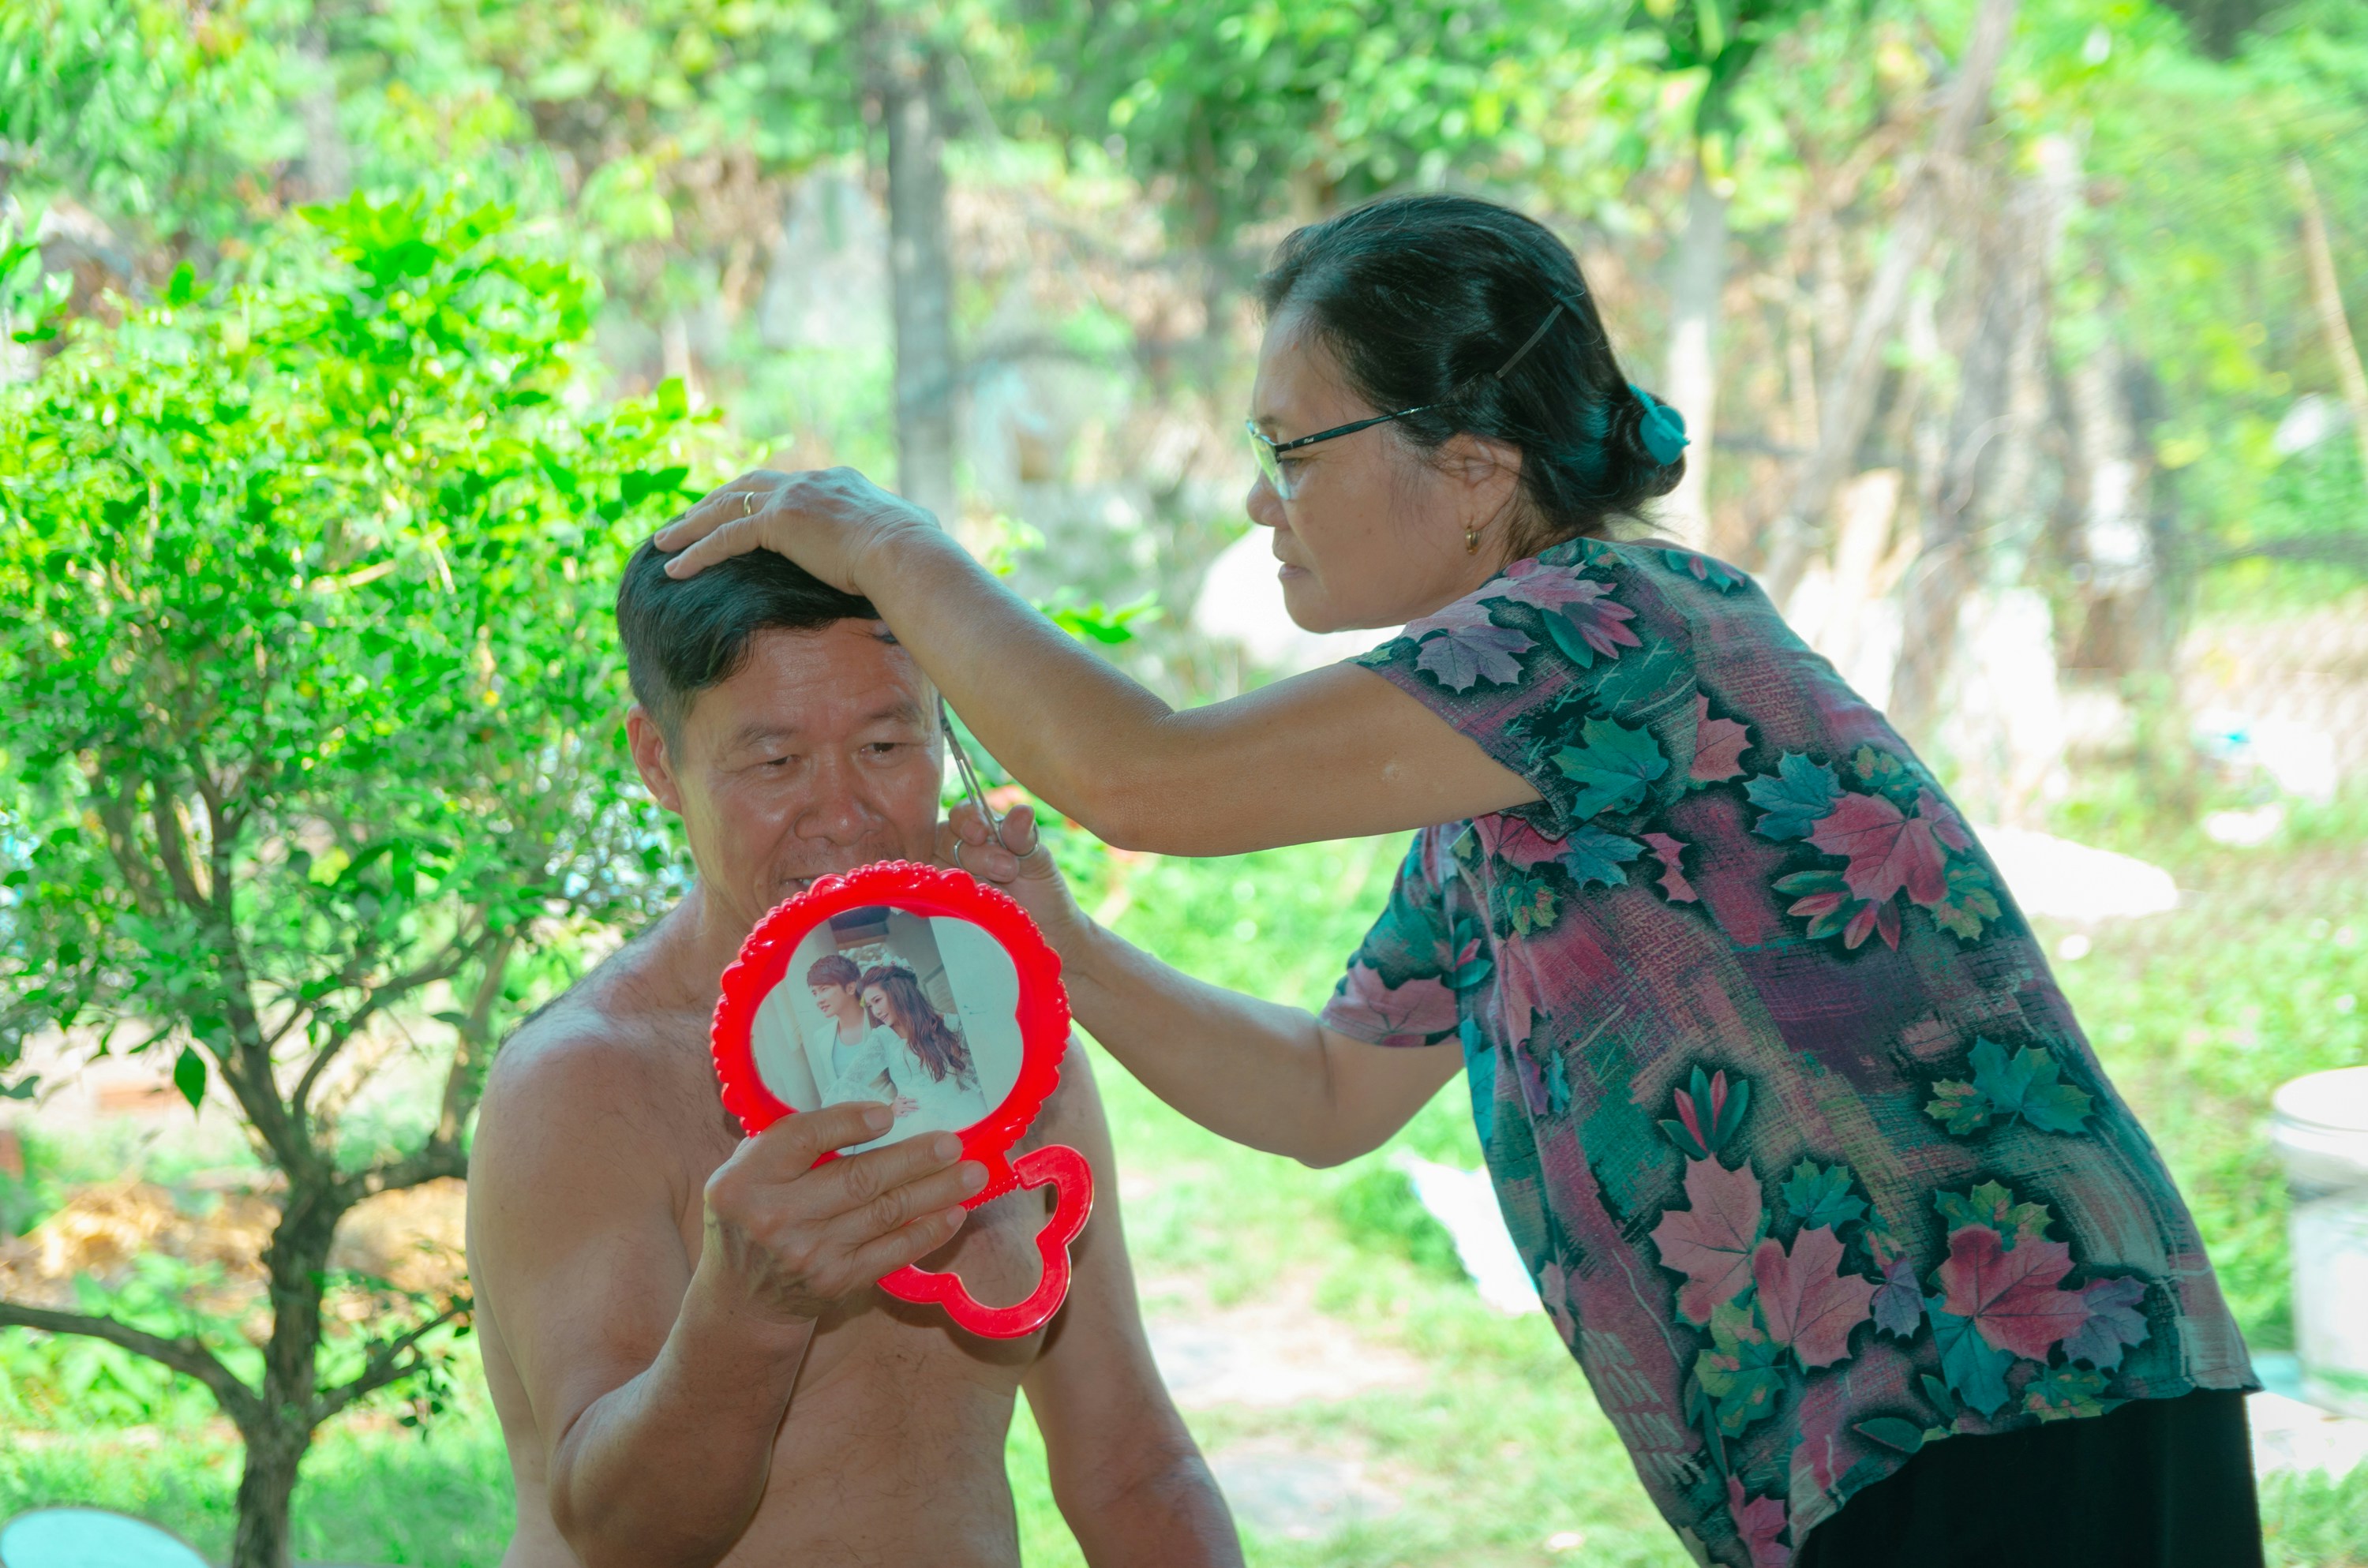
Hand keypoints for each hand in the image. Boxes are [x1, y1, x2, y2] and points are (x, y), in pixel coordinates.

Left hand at [653, 467, 933, 593]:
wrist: (908, 553)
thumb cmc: (918, 554)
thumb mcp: (909, 534)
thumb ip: (898, 533)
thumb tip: (921, 541)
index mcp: (838, 483)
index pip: (786, 485)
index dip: (757, 496)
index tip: (738, 509)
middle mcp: (810, 481)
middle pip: (747, 486)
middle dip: (713, 502)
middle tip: (686, 519)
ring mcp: (793, 497)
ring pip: (726, 508)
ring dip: (691, 525)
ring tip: (664, 542)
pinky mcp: (779, 522)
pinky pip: (725, 538)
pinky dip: (696, 552)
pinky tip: (674, 569)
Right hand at [699, 1101, 986, 1325]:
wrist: (743, 1297)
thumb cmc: (750, 1215)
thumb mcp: (745, 1172)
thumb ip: (788, 1141)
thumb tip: (865, 1111)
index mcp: (746, 1180)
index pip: (802, 1139)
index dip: (848, 1123)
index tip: (888, 1114)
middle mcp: (776, 1217)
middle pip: (857, 1179)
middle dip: (913, 1159)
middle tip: (953, 1143)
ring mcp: (809, 1254)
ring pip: (883, 1213)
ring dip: (935, 1191)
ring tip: (972, 1173)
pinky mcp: (836, 1281)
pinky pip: (891, 1252)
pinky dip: (927, 1232)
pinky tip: (955, 1213)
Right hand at [890, 1095, 919, 1117]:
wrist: (888, 1110)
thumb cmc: (894, 1104)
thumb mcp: (896, 1098)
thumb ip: (900, 1096)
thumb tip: (905, 1097)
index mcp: (900, 1101)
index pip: (907, 1100)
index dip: (912, 1100)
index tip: (917, 1100)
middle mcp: (900, 1105)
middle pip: (908, 1105)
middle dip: (914, 1106)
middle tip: (919, 1107)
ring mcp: (899, 1109)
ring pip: (906, 1109)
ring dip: (912, 1110)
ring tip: (916, 1110)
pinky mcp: (897, 1114)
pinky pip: (902, 1114)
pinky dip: (904, 1114)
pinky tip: (907, 1114)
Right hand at [939, 802, 1090, 949]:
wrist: (1049, 937)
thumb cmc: (1043, 893)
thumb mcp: (1038, 861)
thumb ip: (1024, 837)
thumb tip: (1022, 810)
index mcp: (979, 833)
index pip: (961, 815)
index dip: (968, 819)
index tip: (983, 831)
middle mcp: (955, 854)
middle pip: (945, 839)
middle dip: (976, 852)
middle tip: (1008, 869)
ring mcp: (945, 882)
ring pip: (938, 868)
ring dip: (968, 877)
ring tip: (1001, 892)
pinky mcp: (941, 911)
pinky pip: (933, 899)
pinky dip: (953, 900)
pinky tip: (975, 907)